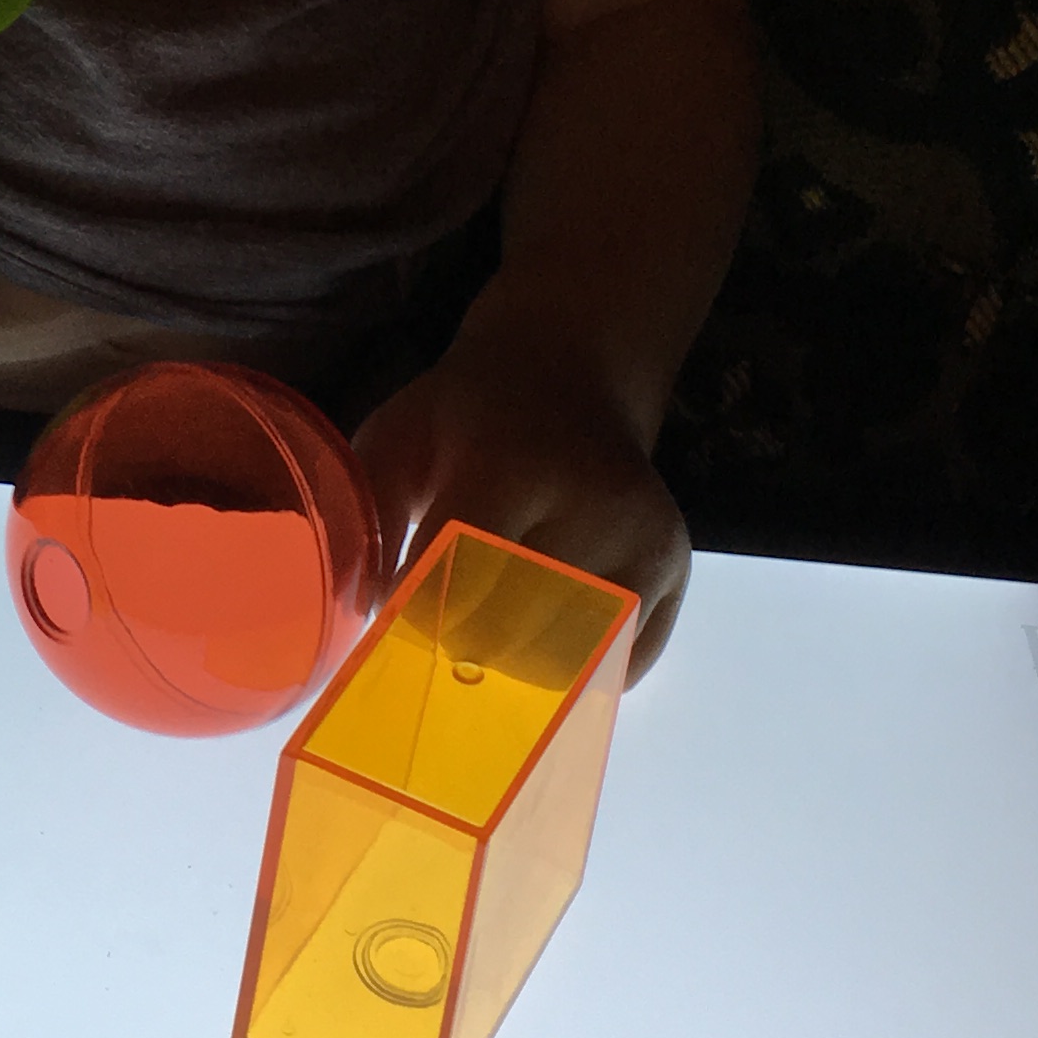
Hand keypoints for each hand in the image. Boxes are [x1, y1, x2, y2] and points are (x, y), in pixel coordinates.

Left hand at [352, 336, 690, 674]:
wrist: (568, 372)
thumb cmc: (465, 415)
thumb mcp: (399, 437)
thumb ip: (371, 516)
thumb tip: (361, 613)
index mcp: (510, 467)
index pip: (461, 578)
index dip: (421, 615)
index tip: (399, 623)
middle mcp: (593, 507)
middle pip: (514, 631)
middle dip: (464, 649)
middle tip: (441, 640)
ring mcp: (645, 541)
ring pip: (570, 656)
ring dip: (521, 665)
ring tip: (493, 638)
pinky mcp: (675, 568)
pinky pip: (621, 658)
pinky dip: (577, 665)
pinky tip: (546, 632)